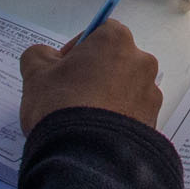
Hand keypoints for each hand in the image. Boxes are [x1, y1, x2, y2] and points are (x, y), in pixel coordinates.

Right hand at [20, 18, 163, 132]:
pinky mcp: (154, 122)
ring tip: (85, 118)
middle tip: (72, 93)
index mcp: (116, 40)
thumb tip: (47, 57)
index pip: (99, 32)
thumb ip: (39, 55)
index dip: (79, 48)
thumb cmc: (60, 105)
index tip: (63, 67)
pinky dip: (119, 119)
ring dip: (109, 96)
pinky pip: (133, 114)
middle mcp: (141, 61)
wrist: (86, 157)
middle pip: (116, 60)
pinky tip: (98, 133)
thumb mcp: (35, 74)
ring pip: (127, 88)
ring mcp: (151, 93)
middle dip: (97, 72)